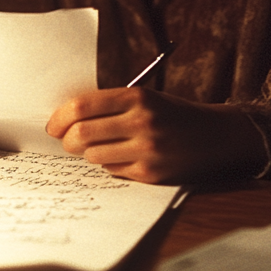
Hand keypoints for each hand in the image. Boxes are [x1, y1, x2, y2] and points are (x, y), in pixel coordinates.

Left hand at [46, 87, 265, 183]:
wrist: (217, 136)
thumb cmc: (174, 115)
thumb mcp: (146, 98)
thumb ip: (111, 105)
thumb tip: (67, 118)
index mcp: (137, 96)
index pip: (82, 106)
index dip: (60, 117)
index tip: (53, 124)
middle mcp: (141, 122)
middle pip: (81, 134)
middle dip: (67, 140)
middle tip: (67, 140)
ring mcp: (146, 150)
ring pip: (93, 156)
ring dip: (89, 154)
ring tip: (100, 147)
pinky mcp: (150, 174)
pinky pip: (112, 171)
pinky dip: (110, 165)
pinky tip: (123, 157)